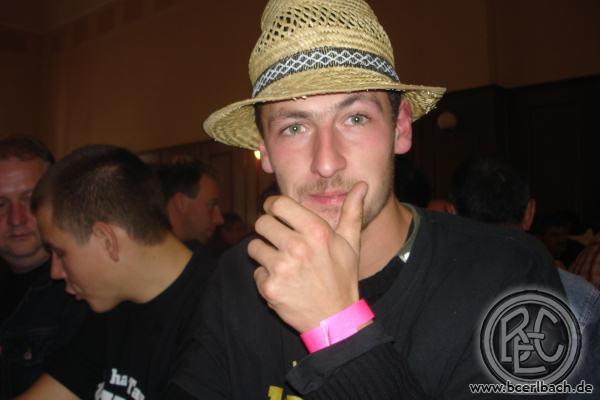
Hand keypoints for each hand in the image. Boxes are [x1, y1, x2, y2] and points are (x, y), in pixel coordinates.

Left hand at [248, 182, 367, 332]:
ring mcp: (282, 268)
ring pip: (254, 246)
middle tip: (279, 240)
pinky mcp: (269, 287)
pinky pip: (256, 272)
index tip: (274, 213)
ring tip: (282, 263)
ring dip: (264, 253)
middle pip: (261, 223)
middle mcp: (297, 246)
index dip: (271, 206)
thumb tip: (362, 185)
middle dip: (268, 230)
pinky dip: (266, 277)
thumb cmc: (342, 278)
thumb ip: (352, 212)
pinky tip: (283, 283)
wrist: (335, 318)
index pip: (278, 204)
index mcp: (316, 231)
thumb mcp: (351, 244)